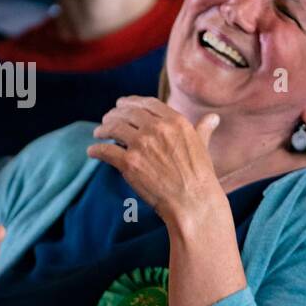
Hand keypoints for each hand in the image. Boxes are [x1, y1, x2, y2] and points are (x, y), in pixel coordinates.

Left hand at [88, 96, 224, 231]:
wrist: (193, 203)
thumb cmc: (200, 177)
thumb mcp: (202, 146)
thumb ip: (203, 129)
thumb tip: (213, 117)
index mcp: (175, 121)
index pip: (146, 103)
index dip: (131, 102)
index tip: (122, 104)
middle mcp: (157, 129)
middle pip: (127, 113)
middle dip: (114, 114)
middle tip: (107, 119)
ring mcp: (141, 145)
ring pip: (113, 128)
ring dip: (102, 129)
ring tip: (98, 133)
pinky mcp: (129, 163)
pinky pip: (105, 151)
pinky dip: (96, 150)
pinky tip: (92, 151)